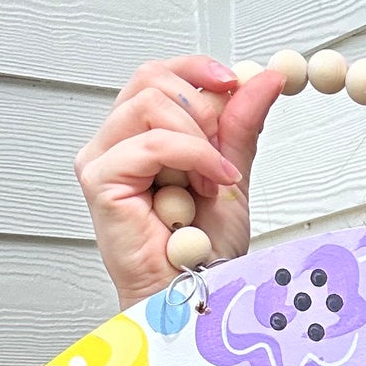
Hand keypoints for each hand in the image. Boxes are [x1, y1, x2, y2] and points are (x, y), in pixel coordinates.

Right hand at [74, 54, 285, 307]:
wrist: (194, 295)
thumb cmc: (202, 251)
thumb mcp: (231, 174)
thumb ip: (239, 126)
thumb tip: (264, 77)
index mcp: (139, 136)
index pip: (156, 75)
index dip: (196, 70)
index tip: (233, 81)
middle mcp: (114, 143)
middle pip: (152, 80)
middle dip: (203, 110)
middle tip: (225, 153)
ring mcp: (103, 160)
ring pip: (151, 104)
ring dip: (199, 141)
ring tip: (215, 183)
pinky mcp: (101, 181)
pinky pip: (151, 143)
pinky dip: (193, 157)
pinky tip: (213, 185)